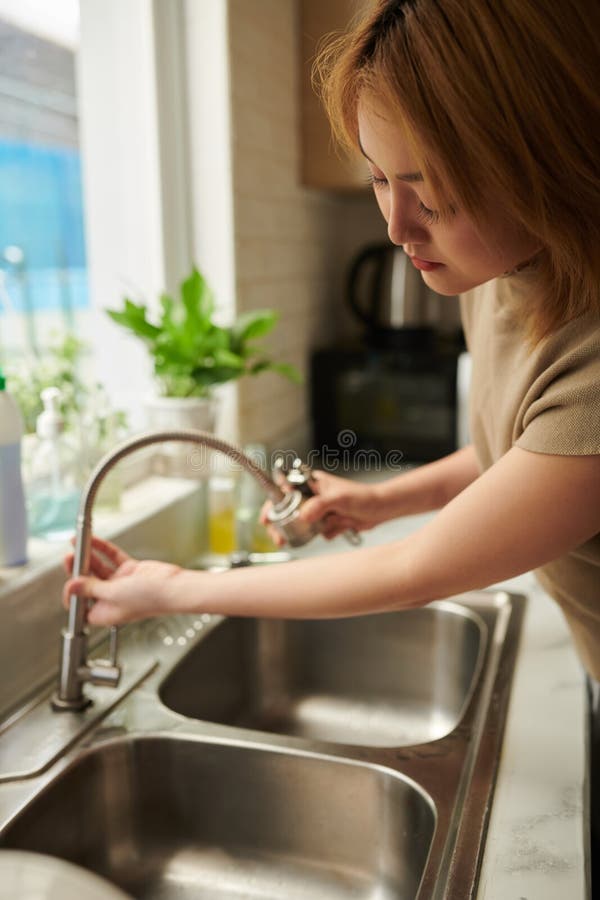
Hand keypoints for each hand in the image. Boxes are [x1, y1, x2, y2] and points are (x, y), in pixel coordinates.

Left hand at [63, 535, 181, 625]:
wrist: (173, 588)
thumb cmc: (149, 599)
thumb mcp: (112, 594)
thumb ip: (91, 588)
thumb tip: (72, 586)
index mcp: (105, 612)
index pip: (80, 605)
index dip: (72, 593)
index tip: (69, 581)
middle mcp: (111, 599)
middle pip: (88, 583)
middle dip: (77, 570)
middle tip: (69, 557)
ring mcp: (121, 584)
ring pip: (99, 568)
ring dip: (88, 556)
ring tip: (77, 545)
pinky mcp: (130, 571)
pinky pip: (113, 559)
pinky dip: (103, 550)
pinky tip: (95, 542)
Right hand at [260, 471, 381, 543]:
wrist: (381, 509)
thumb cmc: (362, 496)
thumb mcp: (338, 498)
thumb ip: (320, 505)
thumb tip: (303, 515)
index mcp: (311, 483)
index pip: (284, 491)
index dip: (272, 504)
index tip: (266, 518)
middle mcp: (312, 496)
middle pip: (288, 510)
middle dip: (282, 525)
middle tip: (278, 538)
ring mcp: (319, 510)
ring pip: (301, 523)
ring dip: (304, 532)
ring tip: (307, 536)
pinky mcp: (327, 522)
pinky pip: (317, 532)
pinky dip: (325, 534)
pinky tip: (339, 528)